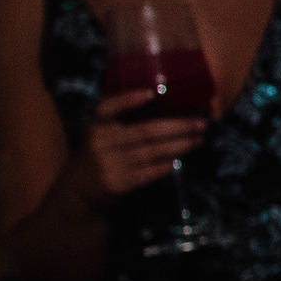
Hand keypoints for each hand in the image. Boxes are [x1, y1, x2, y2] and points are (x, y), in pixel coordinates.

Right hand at [72, 87, 208, 201]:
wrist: (79, 187)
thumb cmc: (100, 151)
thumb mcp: (101, 131)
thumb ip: (122, 119)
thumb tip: (166, 105)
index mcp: (96, 123)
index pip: (108, 107)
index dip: (128, 100)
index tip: (152, 93)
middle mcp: (100, 141)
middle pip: (145, 131)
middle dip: (178, 126)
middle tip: (200, 123)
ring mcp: (108, 163)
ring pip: (152, 151)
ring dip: (180, 145)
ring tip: (198, 140)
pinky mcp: (116, 183)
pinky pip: (149, 172)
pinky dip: (167, 165)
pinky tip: (180, 160)